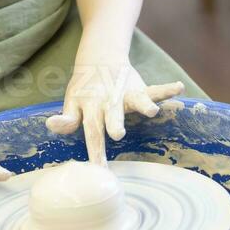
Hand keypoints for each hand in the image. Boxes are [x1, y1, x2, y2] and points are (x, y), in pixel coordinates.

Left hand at [46, 57, 183, 163]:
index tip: (98, 169)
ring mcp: (126, 93)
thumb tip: (50, 124)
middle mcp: (109, 100)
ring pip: (136, 99)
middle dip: (115, 123)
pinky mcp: (140, 88)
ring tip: (151, 110)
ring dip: (144, 104)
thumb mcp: (72, 102)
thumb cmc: (84, 90)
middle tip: (118, 134)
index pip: (92, 132)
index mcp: (91, 107)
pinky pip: (155, 90)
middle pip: (112, 114)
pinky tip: (179, 88)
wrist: (99, 60)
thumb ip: (67, 118)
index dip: (95, 150)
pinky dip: (167, 89)